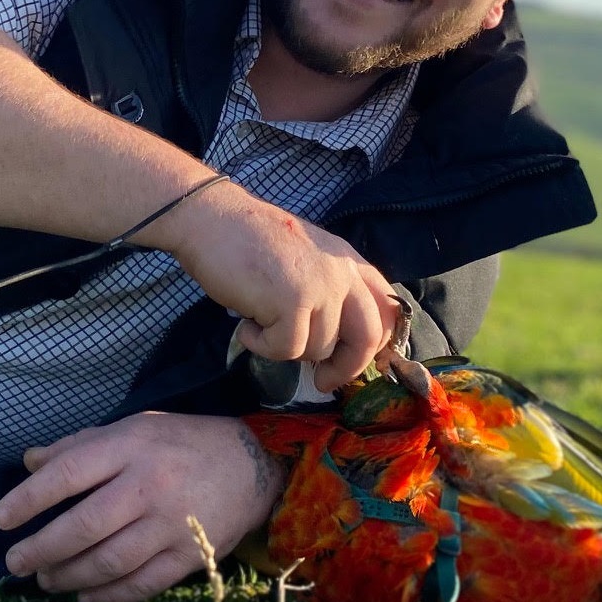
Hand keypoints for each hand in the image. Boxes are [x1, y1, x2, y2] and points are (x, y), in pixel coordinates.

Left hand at [0, 412, 284, 601]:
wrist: (253, 464)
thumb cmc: (183, 442)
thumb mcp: (136, 427)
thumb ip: (82, 445)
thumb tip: (30, 462)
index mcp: (133, 446)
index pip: (69, 473)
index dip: (29, 499)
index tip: (1, 519)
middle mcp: (150, 485)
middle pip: (83, 526)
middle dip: (40, 549)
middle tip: (15, 561)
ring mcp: (171, 523)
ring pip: (107, 562)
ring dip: (68, 576)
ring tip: (47, 579)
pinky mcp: (190, 554)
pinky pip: (140, 584)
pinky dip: (107, 596)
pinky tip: (85, 595)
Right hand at [164, 180, 397, 390]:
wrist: (213, 220)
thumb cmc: (251, 243)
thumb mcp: (307, 260)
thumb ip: (331, 291)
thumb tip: (344, 344)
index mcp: (349, 262)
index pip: (388, 308)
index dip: (379, 344)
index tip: (357, 363)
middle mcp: (343, 272)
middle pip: (369, 337)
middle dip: (346, 368)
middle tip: (322, 382)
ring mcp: (321, 286)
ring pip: (320, 349)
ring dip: (286, 347)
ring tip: (262, 322)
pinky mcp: (294, 301)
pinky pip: (287, 349)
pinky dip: (262, 346)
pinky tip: (247, 325)